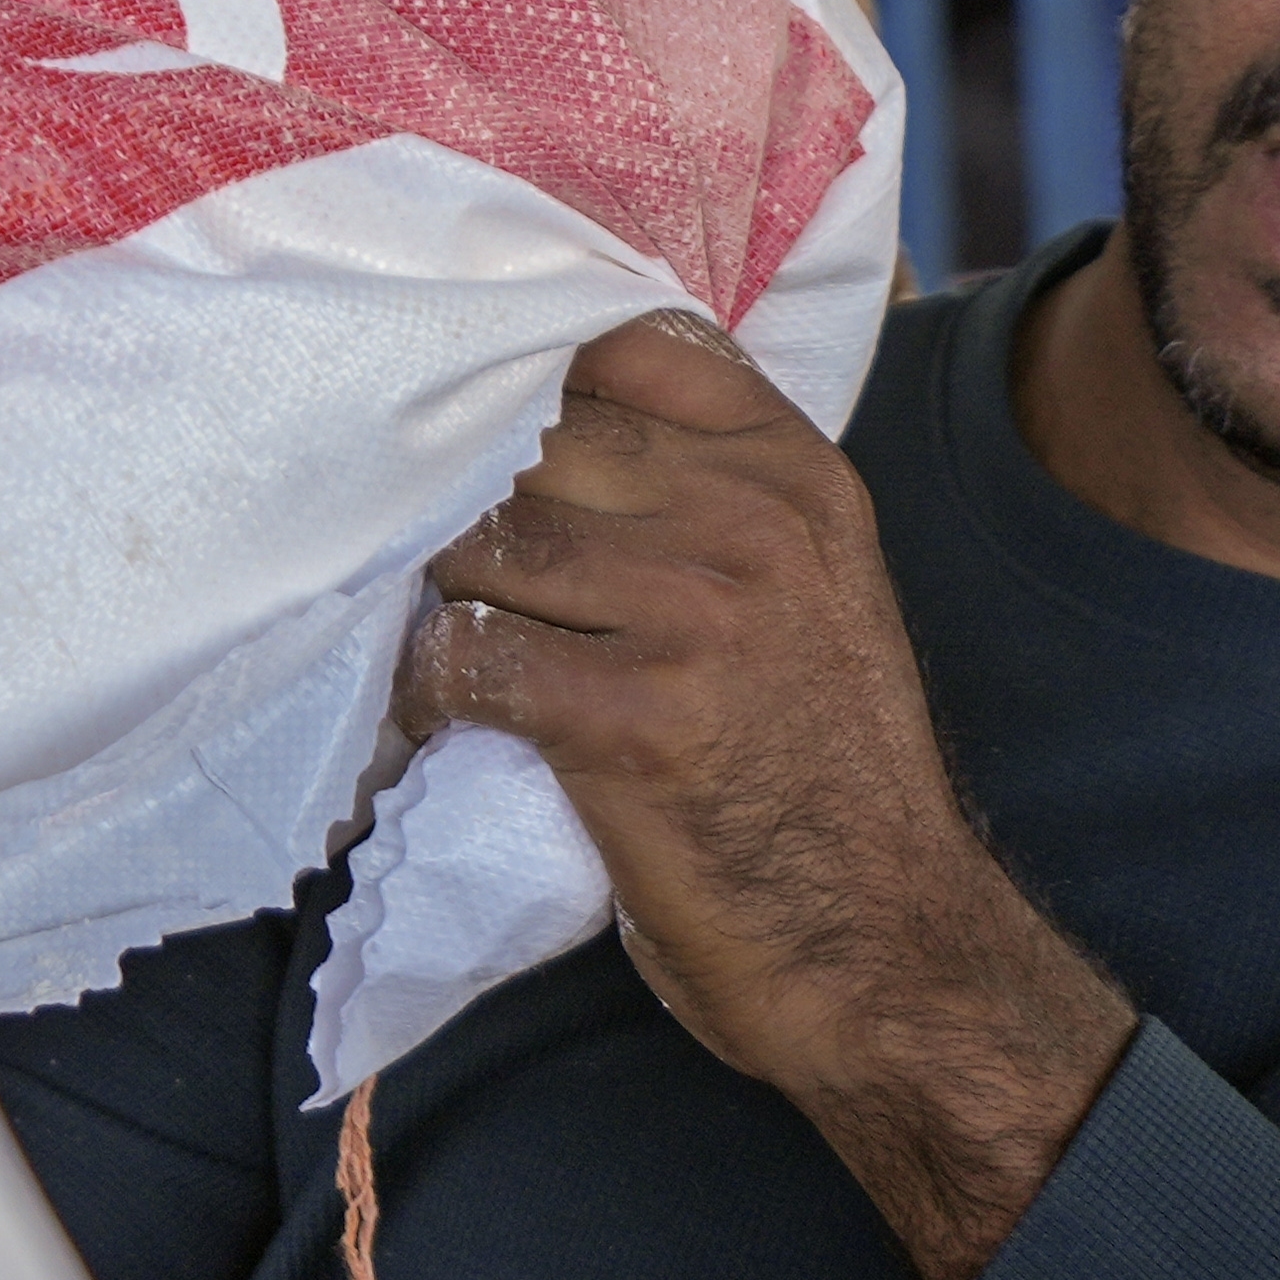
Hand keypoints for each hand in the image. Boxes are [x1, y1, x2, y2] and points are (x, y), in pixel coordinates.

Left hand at [401, 314, 1137, 1279]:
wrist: (886, 939)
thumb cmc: (825, 768)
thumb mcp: (814, 585)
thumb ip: (714, 492)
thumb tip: (543, 422)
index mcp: (796, 471)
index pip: (629, 340)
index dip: (529, 356)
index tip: (470, 396)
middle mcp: (750, 519)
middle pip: (536, 434)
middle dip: (456, 479)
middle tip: (393, 522)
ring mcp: (693, 614)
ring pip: (484, 537)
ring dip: (427, 583)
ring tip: (407, 617)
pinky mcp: (630, 720)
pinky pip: (466, 657)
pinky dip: (424, 684)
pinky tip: (432, 710)